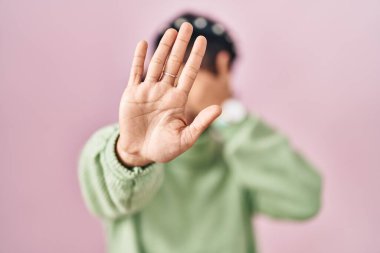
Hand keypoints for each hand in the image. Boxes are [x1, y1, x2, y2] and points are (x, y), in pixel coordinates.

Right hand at [117, 23, 221, 165]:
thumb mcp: (186, 138)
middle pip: (174, 63)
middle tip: (187, 27)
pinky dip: (139, 58)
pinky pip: (136, 72)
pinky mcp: (132, 94)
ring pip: (157, 63)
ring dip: (163, 47)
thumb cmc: (165, 148)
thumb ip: (201, 123)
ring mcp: (148, 91)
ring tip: (171, 31)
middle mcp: (165, 91)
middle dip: (181, 45)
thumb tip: (220, 108)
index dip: (196, 57)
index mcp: (178, 100)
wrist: (140, 153)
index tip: (202, 41)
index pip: (190, 73)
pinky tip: (143, 43)